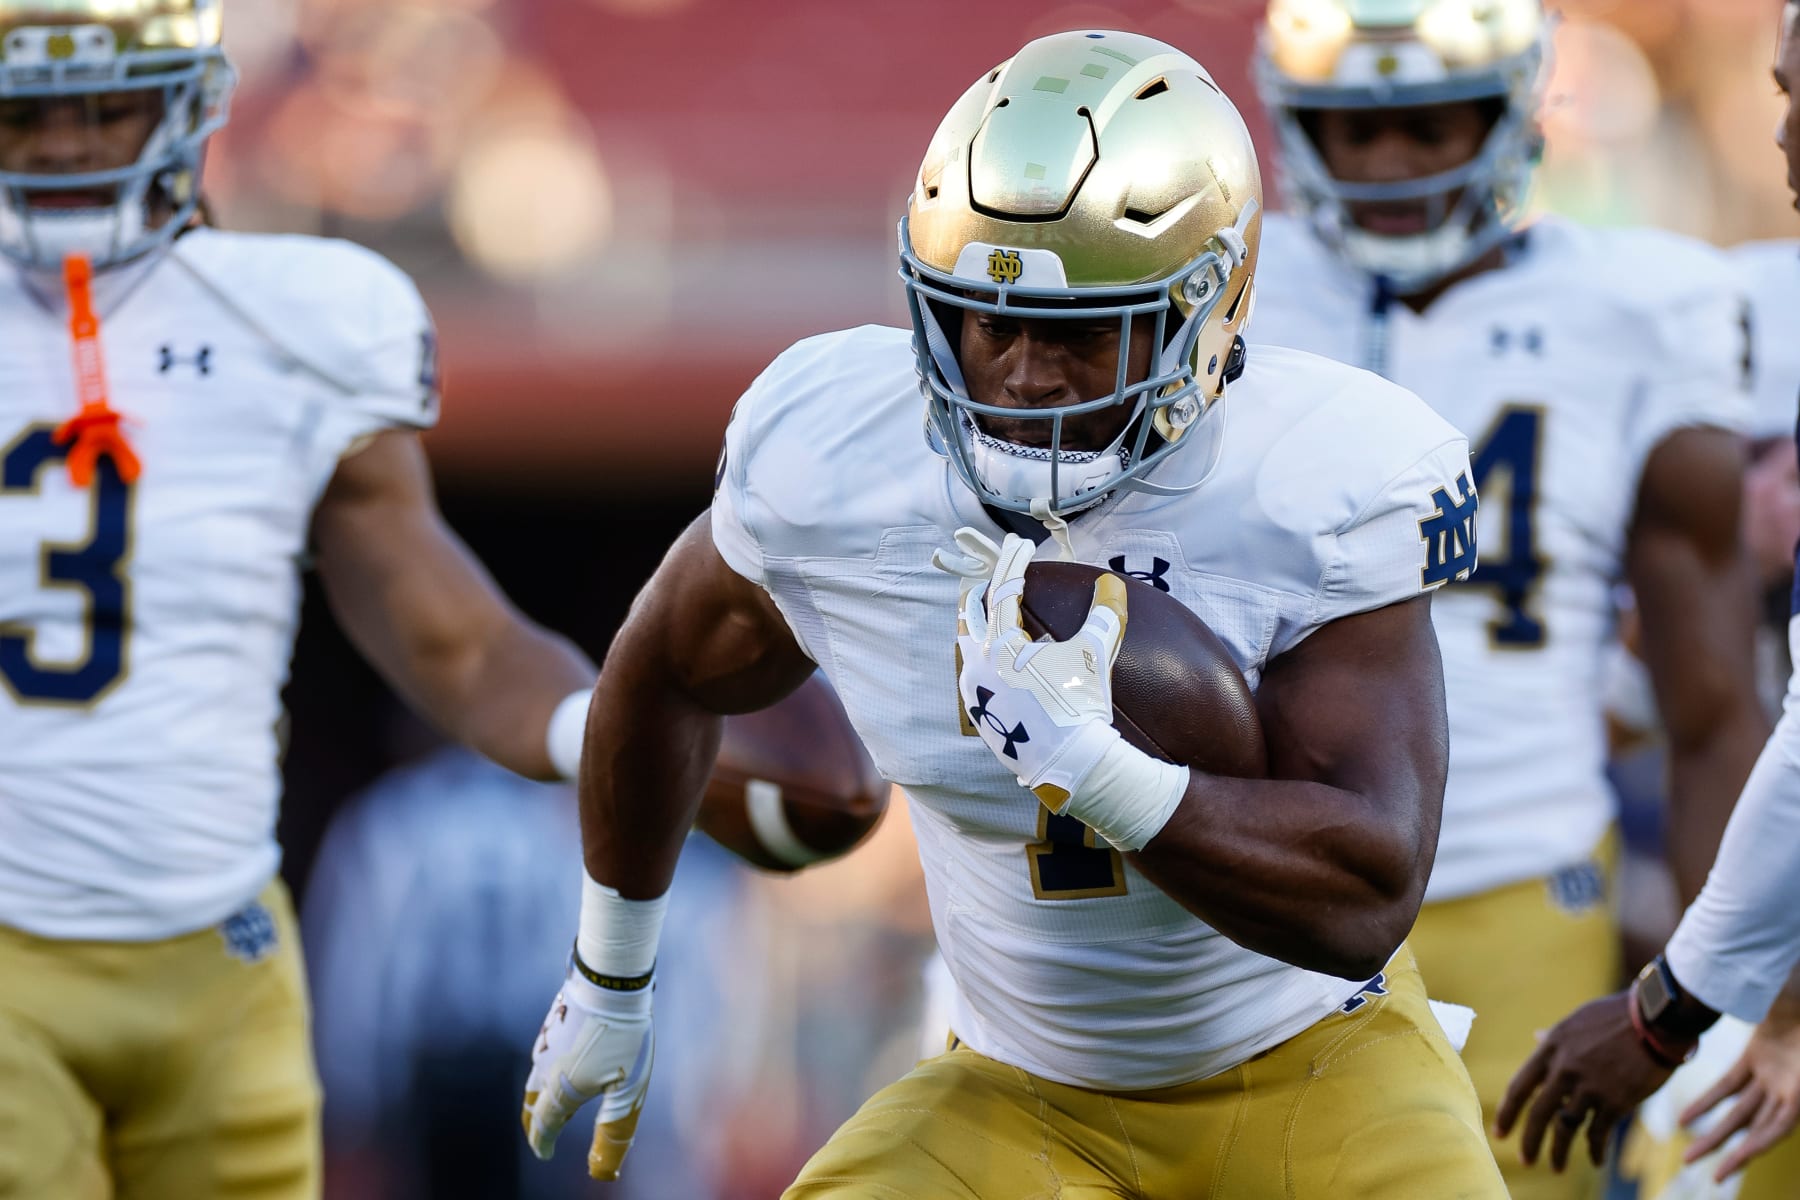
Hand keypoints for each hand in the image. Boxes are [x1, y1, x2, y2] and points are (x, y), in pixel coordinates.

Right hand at [521, 962, 654, 1180]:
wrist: (611, 979)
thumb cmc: (624, 1036)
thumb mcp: (628, 1091)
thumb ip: (614, 1134)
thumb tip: (603, 1175)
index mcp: (561, 1089)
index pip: (543, 1125)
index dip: (541, 1143)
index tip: (544, 1153)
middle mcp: (545, 1067)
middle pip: (532, 1103)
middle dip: (535, 1123)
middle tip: (539, 1135)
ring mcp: (546, 1042)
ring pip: (534, 1077)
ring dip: (537, 1096)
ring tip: (547, 1104)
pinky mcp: (552, 1022)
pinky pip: (541, 1055)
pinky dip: (543, 1071)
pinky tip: (557, 1064)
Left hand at [951, 529, 1126, 809]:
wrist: (1070, 762)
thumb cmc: (1080, 704)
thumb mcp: (1094, 654)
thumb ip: (1104, 615)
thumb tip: (1110, 583)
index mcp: (1001, 643)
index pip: (1003, 590)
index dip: (1014, 563)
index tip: (1021, 544)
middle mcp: (978, 663)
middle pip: (971, 613)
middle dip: (984, 590)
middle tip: (998, 574)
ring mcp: (975, 691)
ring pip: (967, 645)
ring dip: (979, 624)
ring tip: (990, 612)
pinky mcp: (980, 714)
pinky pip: (973, 675)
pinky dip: (982, 656)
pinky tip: (993, 658)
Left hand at [1495, 991, 1674, 1172]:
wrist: (1655, 1020)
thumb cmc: (1615, 1017)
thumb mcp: (1576, 1022)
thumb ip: (1555, 1037)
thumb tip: (1536, 1037)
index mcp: (1551, 1048)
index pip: (1519, 1086)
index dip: (1507, 1112)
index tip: (1499, 1132)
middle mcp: (1565, 1069)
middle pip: (1538, 1113)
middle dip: (1529, 1141)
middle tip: (1525, 1161)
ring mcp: (1590, 1087)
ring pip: (1566, 1127)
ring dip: (1560, 1152)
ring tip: (1556, 1167)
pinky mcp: (1616, 1102)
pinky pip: (1599, 1133)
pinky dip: (1596, 1150)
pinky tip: (1596, 1161)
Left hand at [1679, 1009, 1799, 1181]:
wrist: (1798, 978)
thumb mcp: (1793, 1015)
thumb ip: (1787, 1077)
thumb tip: (1778, 1098)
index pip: (1777, 1129)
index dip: (1755, 1148)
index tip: (1728, 1166)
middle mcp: (1790, 1088)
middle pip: (1755, 1128)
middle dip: (1726, 1149)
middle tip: (1694, 1166)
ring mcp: (1774, 1074)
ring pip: (1740, 1114)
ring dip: (1714, 1134)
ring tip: (1688, 1156)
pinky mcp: (1756, 1058)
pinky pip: (1729, 1086)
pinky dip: (1708, 1103)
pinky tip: (1685, 1120)